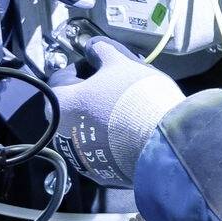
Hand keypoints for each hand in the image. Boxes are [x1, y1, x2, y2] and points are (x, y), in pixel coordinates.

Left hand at [52, 37, 183, 186]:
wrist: (161, 142)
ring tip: (128, 107)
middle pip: (74, 106)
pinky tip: (133, 130)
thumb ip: (101, 50)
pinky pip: (104, 151)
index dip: (80, 67)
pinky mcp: (103, 174)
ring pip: (89, 130)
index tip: (97, 64)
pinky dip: (114, 140)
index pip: (60, 78)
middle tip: (116, 84)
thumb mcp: (119, 62)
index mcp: (60, 104)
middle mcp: (63, 135)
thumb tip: (92, 46)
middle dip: (93, 93)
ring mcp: (82, 158)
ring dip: (103, 118)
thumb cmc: (133, 97)